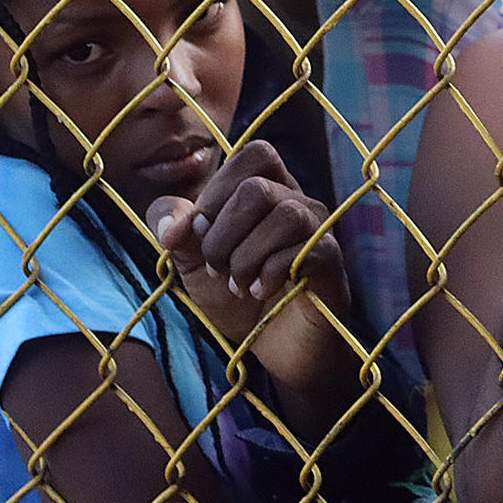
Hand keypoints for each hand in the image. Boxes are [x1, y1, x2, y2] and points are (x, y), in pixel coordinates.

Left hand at [144, 143, 352, 406]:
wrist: (269, 347)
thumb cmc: (232, 293)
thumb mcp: (189, 257)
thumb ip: (172, 226)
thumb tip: (173, 227)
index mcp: (267, 188)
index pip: (252, 155)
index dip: (217, 190)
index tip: (200, 232)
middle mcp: (298, 202)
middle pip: (258, 187)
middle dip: (223, 233)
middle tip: (216, 267)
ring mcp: (319, 231)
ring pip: (285, 215)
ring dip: (246, 256)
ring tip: (237, 284)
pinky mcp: (330, 265)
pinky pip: (306, 250)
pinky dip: (269, 273)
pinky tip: (259, 291)